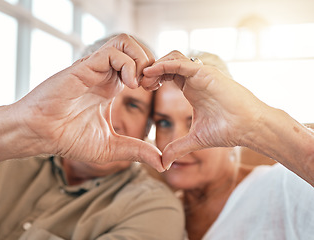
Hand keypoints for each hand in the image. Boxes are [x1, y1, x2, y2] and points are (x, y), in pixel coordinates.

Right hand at [13, 34, 163, 171]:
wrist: (40, 134)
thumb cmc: (68, 139)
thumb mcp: (111, 147)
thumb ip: (137, 151)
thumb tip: (162, 163)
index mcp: (110, 87)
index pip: (138, 66)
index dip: (153, 74)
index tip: (155, 91)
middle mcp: (104, 74)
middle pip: (136, 49)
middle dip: (152, 64)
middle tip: (151, 86)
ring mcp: (94, 69)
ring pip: (126, 43)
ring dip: (141, 60)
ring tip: (141, 84)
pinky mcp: (85, 67)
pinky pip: (113, 52)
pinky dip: (128, 64)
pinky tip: (129, 85)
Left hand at [142, 51, 266, 168]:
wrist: (249, 128)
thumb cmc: (228, 131)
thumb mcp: (195, 139)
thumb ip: (178, 148)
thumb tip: (163, 163)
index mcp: (192, 88)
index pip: (168, 74)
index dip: (153, 78)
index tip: (143, 89)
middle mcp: (195, 78)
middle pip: (167, 63)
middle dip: (151, 70)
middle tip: (139, 83)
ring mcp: (201, 74)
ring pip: (173, 58)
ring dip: (155, 65)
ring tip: (144, 79)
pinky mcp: (206, 73)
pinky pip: (181, 63)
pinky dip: (164, 65)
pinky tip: (151, 73)